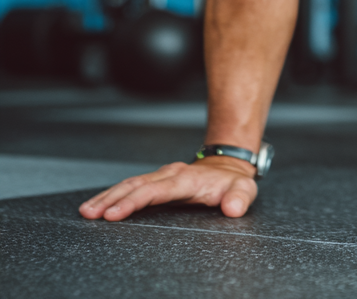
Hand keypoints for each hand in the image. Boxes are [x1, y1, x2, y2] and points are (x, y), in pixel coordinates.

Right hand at [78, 156, 257, 221]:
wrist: (229, 166)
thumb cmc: (233, 182)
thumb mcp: (244, 190)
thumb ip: (240, 199)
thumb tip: (233, 208)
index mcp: (187, 179)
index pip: (156, 190)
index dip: (134, 201)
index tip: (114, 214)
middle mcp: (170, 174)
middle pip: (136, 185)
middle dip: (112, 199)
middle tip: (90, 214)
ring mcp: (161, 176)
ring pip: (130, 183)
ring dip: (108, 196)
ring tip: (87, 210)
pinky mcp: (156, 181)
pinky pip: (131, 186)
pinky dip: (113, 194)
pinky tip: (98, 205)